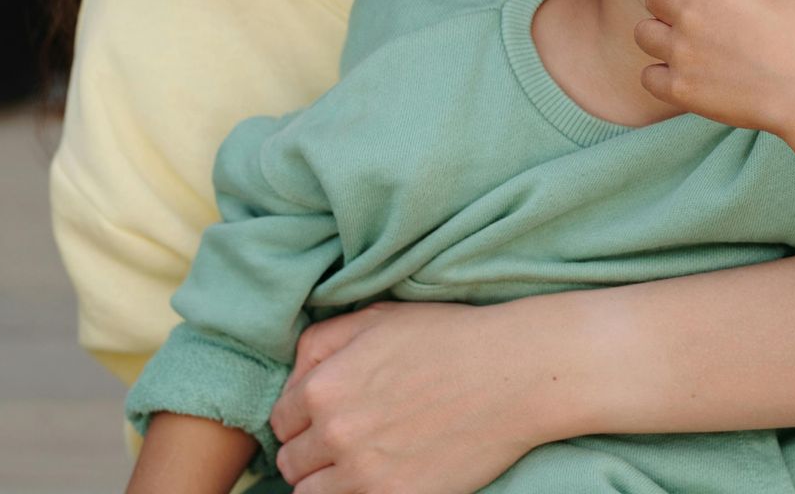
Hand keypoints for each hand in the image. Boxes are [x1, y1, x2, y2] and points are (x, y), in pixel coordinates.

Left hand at [268, 300, 575, 493]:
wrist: (515, 373)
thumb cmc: (450, 339)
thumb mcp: (378, 318)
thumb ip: (320, 343)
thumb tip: (293, 376)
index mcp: (325, 386)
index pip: (279, 422)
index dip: (303, 418)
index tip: (330, 415)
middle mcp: (335, 433)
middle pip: (291, 463)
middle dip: (312, 451)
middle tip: (351, 437)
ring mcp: (364, 474)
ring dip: (330, 480)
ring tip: (365, 460)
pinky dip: (359, 493)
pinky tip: (386, 473)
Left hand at [634, 0, 794, 132]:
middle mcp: (690, 14)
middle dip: (669, 1)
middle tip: (691, 15)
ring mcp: (681, 53)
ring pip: (643, 33)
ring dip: (659, 35)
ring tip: (681, 44)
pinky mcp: (680, 88)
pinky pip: (648, 76)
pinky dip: (660, 75)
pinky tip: (682, 75)